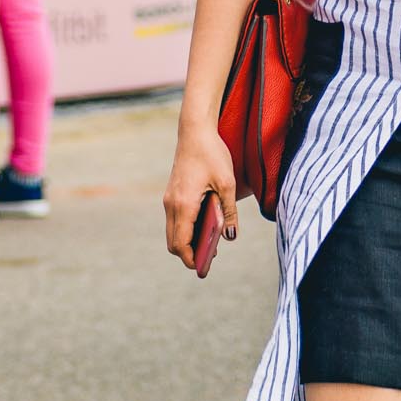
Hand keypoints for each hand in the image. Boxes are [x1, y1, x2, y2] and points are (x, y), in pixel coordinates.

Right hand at [164, 119, 238, 268]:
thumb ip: (229, 212)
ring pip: (173, 231)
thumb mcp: (227, 184)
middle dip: (189, 254)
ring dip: (188, 242)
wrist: (195, 132)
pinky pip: (176, 220)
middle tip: (208, 261)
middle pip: (173, 242)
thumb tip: (230, 237)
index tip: (202, 269)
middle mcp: (171, 204)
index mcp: (183, 204)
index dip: (191, 258)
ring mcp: (169, 200)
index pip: (181, 243)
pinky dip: (186, 229)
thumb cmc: (212, 155)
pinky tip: (205, 228)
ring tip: (210, 246)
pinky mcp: (172, 195)